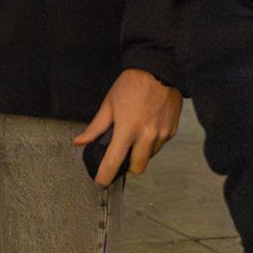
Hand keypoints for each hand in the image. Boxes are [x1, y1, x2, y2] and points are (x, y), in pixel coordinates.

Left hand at [74, 68, 182, 184]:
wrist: (159, 71)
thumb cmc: (132, 84)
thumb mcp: (109, 103)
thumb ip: (95, 127)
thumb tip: (80, 141)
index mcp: (128, 129)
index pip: (114, 160)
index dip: (105, 175)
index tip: (100, 181)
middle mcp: (147, 136)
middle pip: (137, 168)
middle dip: (127, 166)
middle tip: (120, 155)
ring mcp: (162, 135)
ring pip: (149, 157)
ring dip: (140, 153)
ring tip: (134, 135)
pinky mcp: (172, 132)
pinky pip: (160, 146)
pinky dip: (151, 143)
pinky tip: (146, 128)